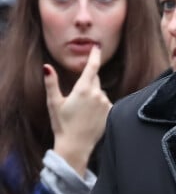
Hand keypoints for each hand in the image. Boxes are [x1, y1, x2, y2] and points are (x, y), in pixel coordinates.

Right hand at [44, 44, 111, 174]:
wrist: (76, 146)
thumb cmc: (62, 124)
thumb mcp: (54, 102)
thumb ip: (51, 83)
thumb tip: (47, 67)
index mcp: (83, 89)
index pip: (92, 67)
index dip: (95, 55)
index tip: (97, 47)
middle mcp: (97, 94)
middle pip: (94, 79)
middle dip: (87, 81)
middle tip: (77, 96)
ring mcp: (105, 103)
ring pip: (99, 92)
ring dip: (93, 95)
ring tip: (82, 111)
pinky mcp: (110, 112)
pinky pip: (105, 103)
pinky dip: (99, 105)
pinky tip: (91, 116)